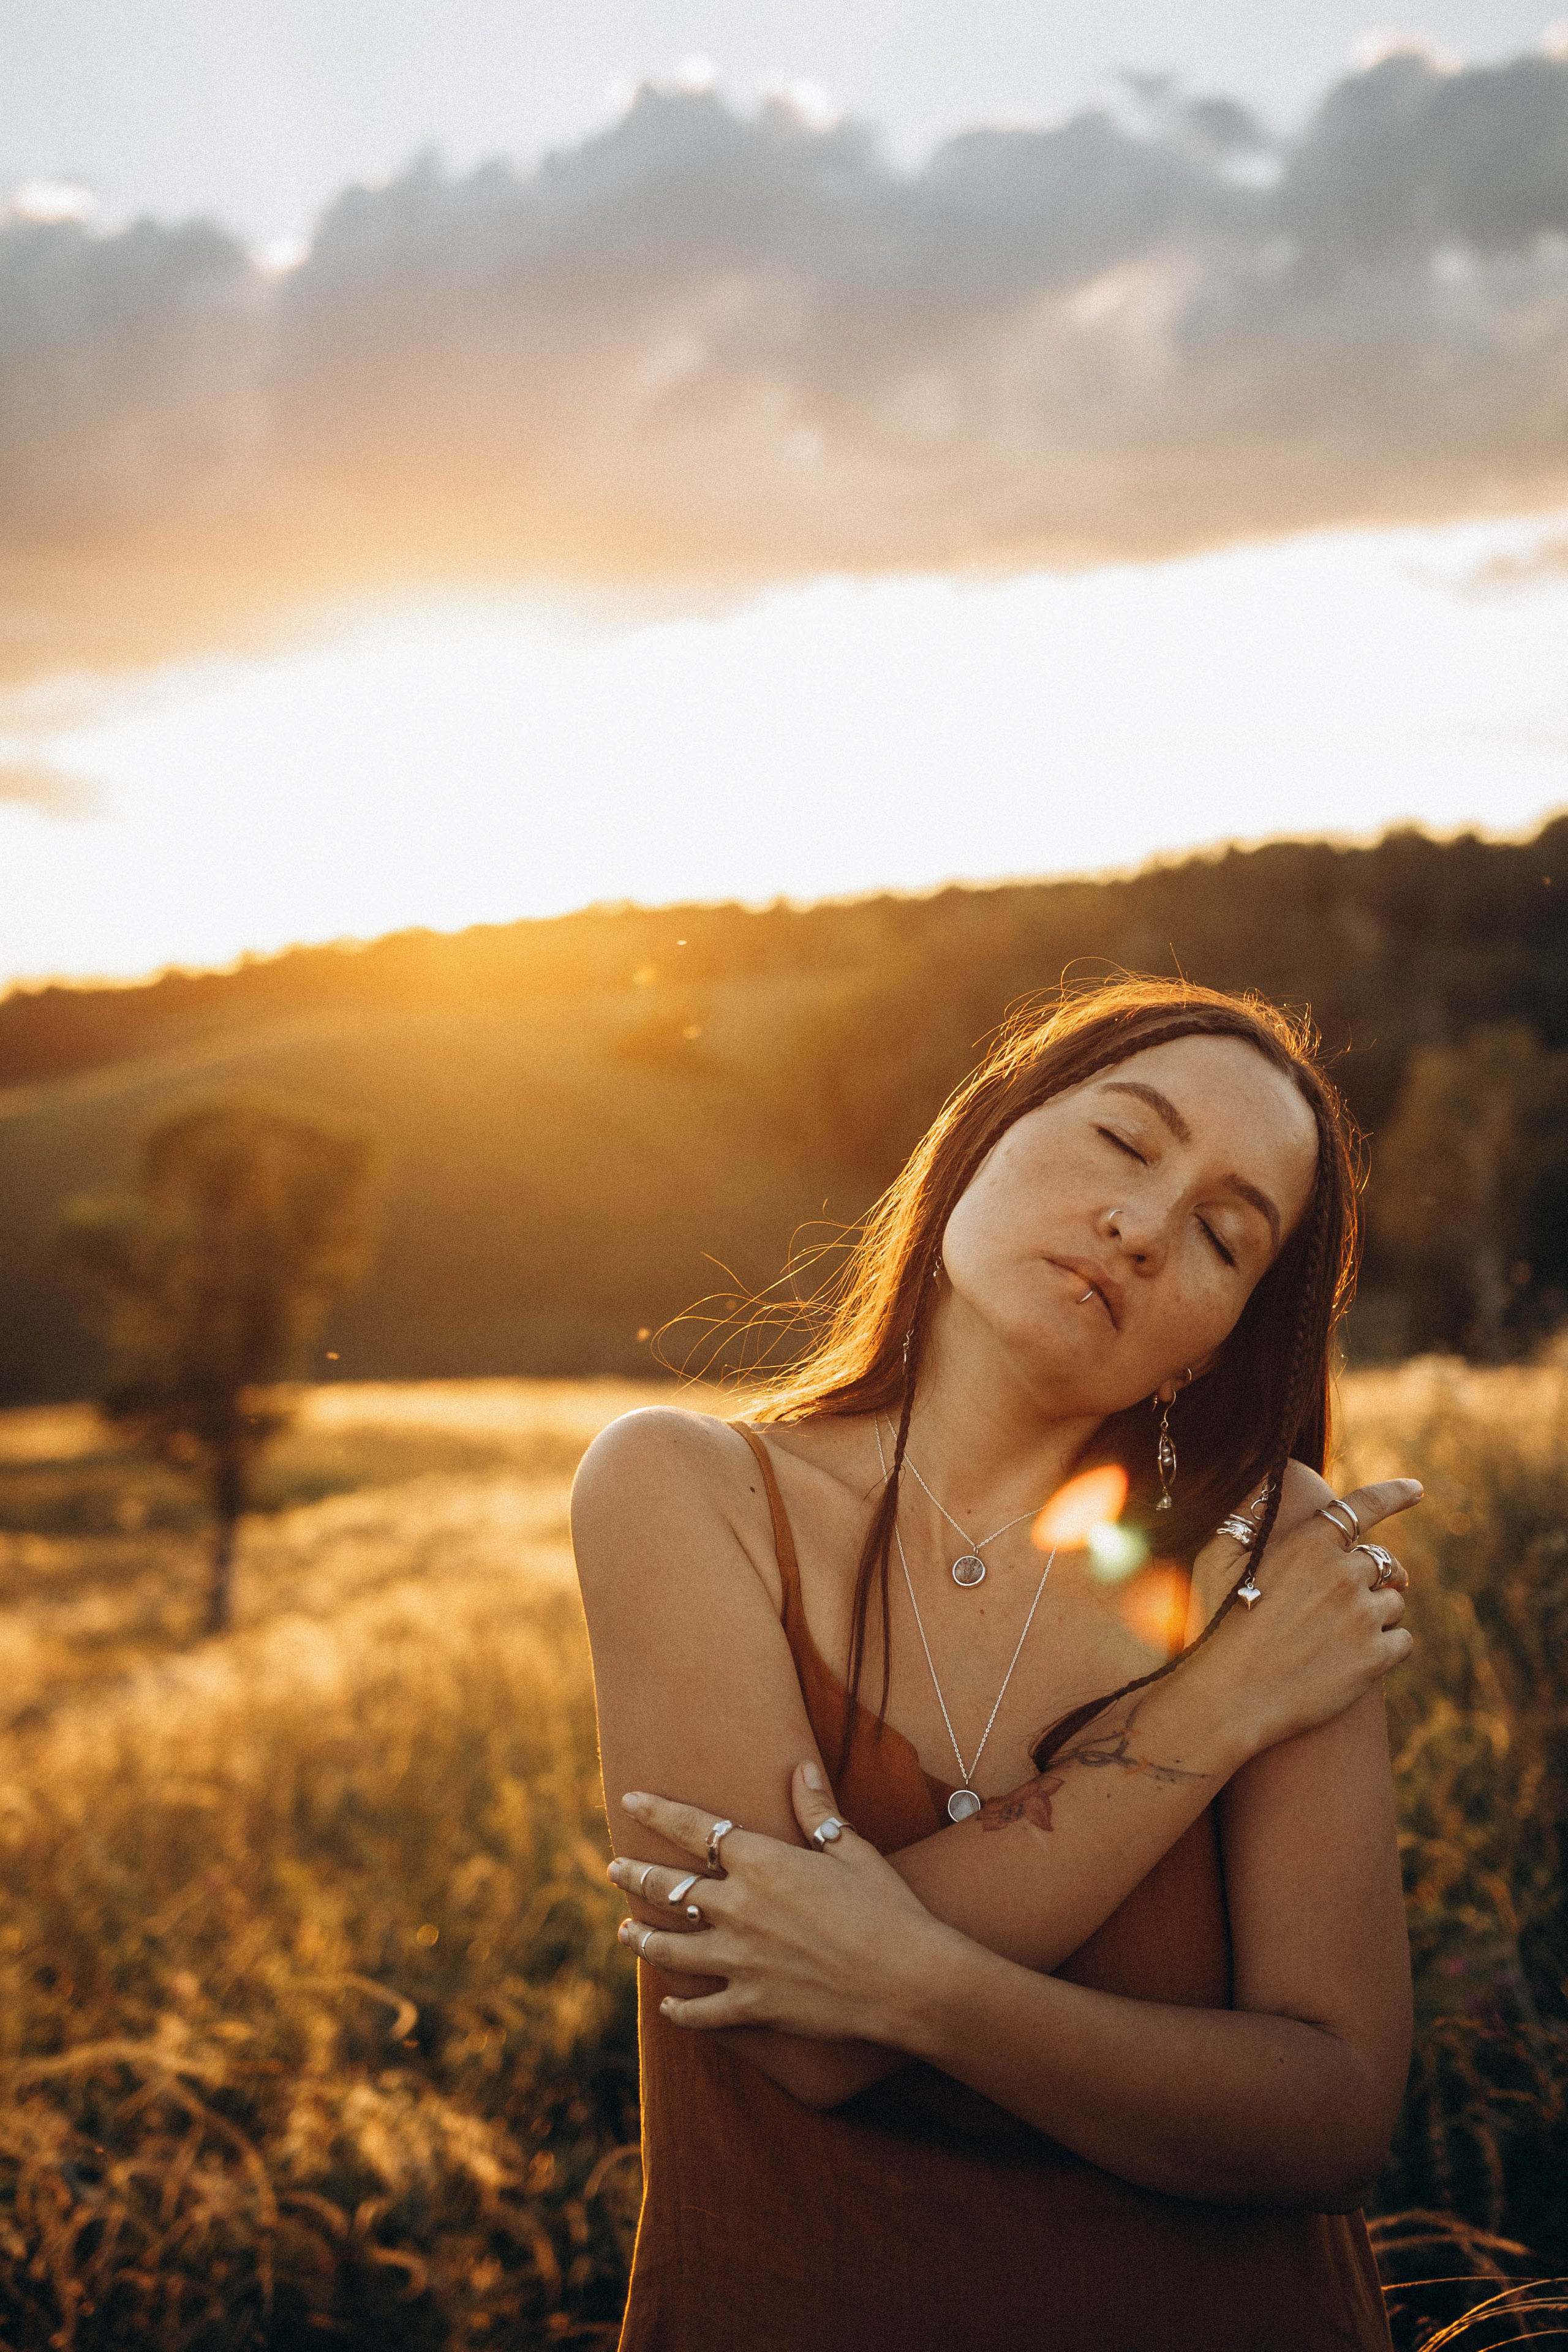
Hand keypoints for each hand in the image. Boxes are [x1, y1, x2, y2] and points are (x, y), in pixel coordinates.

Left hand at [611, 1766, 948, 2042]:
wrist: (907, 1978)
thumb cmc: (887, 1907)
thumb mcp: (852, 1850)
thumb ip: (816, 1810)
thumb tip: (799, 1768)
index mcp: (760, 1863)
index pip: (694, 1828)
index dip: (657, 1811)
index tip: (630, 1799)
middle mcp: (738, 1909)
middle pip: (669, 1887)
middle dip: (635, 1875)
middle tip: (613, 1868)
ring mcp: (740, 1961)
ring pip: (671, 1948)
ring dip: (642, 1939)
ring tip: (624, 1933)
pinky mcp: (752, 2005)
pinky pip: (701, 2012)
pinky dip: (680, 2011)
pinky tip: (667, 2006)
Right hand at [1191, 1462, 1419, 1755]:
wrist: (1228, 1697)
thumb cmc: (1216, 1625)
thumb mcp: (1216, 1558)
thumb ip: (1245, 1521)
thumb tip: (1260, 1488)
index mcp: (1309, 1544)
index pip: (1364, 1506)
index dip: (1394, 1494)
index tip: (1417, 1489)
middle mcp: (1343, 1574)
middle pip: (1382, 1561)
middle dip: (1374, 1575)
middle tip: (1356, 1595)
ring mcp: (1362, 1617)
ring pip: (1395, 1602)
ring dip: (1379, 1613)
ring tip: (1346, 1633)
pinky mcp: (1374, 1659)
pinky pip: (1403, 1641)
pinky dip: (1388, 1647)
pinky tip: (1358, 1658)